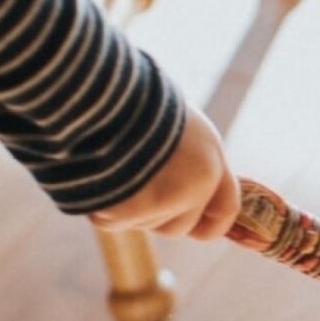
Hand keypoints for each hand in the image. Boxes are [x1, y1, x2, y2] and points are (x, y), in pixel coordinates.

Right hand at [90, 107, 240, 240]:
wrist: (98, 94)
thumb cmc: (131, 102)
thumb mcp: (173, 125)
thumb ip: (185, 160)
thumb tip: (186, 196)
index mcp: (211, 158)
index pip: (226, 210)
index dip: (210, 224)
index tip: (195, 227)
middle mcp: (196, 184)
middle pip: (180, 226)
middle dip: (158, 219)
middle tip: (134, 192)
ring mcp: (165, 199)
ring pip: (145, 225)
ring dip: (129, 209)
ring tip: (110, 167)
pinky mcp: (130, 209)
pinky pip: (111, 220)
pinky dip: (100, 206)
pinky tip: (93, 173)